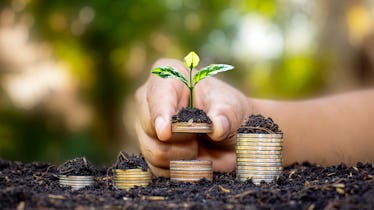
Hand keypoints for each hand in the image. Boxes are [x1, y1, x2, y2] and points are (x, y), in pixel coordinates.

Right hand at [134, 59, 251, 175]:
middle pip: (151, 127)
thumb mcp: (233, 109)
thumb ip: (226, 116)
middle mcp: (149, 100)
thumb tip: (217, 127)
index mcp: (168, 78)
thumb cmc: (228, 112)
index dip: (160, 113)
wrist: (230, 136)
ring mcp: (146, 127)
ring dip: (184, 156)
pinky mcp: (149, 151)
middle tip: (202, 134)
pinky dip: (180, 169)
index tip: (166, 132)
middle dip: (181, 138)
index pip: (158, 94)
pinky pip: (158, 169)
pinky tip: (193, 159)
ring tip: (200, 146)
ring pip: (155, 151)